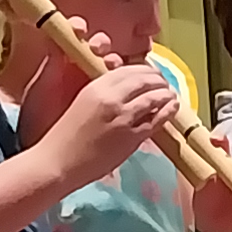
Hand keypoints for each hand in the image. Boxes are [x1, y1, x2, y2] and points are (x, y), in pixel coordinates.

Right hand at [44, 63, 170, 183]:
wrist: (58, 162)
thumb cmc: (66, 136)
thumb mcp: (83, 104)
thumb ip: (105, 94)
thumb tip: (128, 90)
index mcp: (96, 87)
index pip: (129, 69)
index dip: (146, 69)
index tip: (153, 74)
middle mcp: (111, 98)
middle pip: (144, 79)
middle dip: (159, 79)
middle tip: (165, 83)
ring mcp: (123, 117)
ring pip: (154, 97)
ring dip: (166, 93)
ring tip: (172, 94)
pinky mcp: (131, 137)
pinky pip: (156, 120)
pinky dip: (168, 111)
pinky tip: (173, 107)